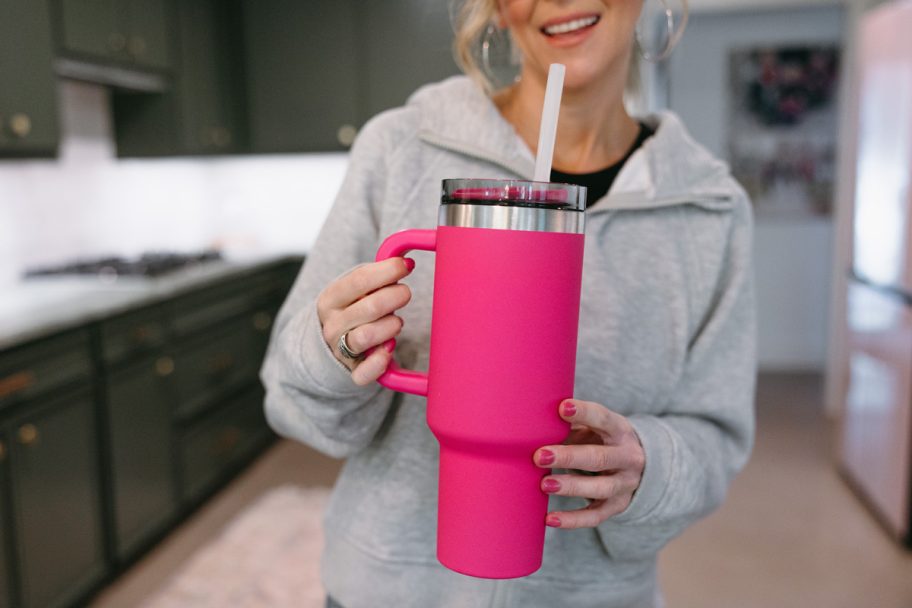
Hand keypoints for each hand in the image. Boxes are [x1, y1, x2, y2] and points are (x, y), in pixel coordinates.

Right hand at [316, 257, 413, 384]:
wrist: (331, 349)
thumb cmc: (352, 312)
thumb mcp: (354, 292)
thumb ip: (374, 277)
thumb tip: (404, 262)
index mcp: (331, 299)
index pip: (359, 280)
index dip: (387, 271)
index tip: (406, 265)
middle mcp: (333, 324)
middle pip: (370, 307)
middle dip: (395, 296)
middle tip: (405, 293)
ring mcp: (339, 350)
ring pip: (367, 336)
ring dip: (390, 326)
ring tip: (397, 322)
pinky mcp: (352, 372)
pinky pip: (365, 372)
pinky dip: (380, 362)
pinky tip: (389, 348)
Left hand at [534, 399, 645, 528]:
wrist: (642, 466)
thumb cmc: (604, 440)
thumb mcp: (595, 428)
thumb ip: (572, 426)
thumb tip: (535, 424)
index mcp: (620, 431)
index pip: (603, 420)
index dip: (584, 413)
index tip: (561, 408)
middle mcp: (628, 458)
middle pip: (599, 458)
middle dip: (569, 457)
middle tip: (539, 456)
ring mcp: (625, 484)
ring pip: (600, 488)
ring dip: (571, 487)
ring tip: (545, 484)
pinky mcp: (618, 506)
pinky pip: (596, 516)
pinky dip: (573, 520)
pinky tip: (550, 519)